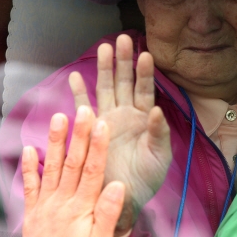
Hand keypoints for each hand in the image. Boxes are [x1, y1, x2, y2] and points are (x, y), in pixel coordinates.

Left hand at [6, 108, 124, 236]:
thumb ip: (108, 213)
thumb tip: (118, 185)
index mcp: (81, 207)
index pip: (92, 169)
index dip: (99, 145)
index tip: (102, 124)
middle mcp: (62, 200)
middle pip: (73, 161)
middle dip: (79, 134)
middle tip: (82, 110)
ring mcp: (46, 204)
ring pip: (51, 167)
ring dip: (55, 141)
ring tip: (58, 118)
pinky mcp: (34, 211)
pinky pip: (30, 185)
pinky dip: (29, 166)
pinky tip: (30, 149)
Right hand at [69, 34, 171, 235]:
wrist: (124, 197)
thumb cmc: (148, 177)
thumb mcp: (160, 155)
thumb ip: (159, 132)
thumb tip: (158, 109)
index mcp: (145, 118)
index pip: (146, 89)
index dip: (146, 72)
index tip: (146, 54)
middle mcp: (127, 114)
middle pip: (125, 81)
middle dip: (124, 60)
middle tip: (123, 39)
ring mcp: (108, 119)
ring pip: (106, 88)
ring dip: (104, 69)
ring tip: (103, 47)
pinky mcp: (92, 129)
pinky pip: (84, 107)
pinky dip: (79, 93)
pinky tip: (75, 76)